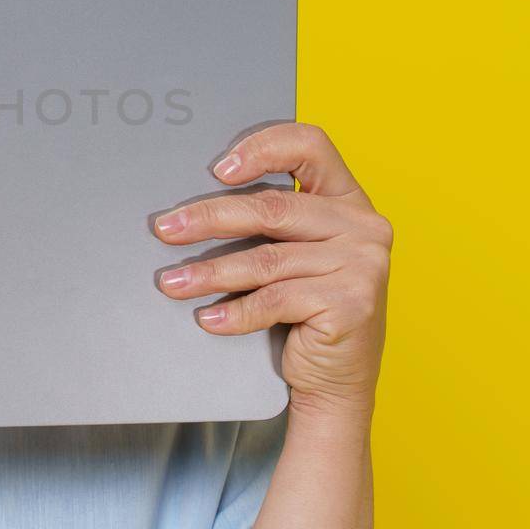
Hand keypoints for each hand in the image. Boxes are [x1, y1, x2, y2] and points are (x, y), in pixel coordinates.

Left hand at [152, 123, 391, 419]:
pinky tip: (208, 319)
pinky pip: (276, 300)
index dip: (261, 148)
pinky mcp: (352, 304)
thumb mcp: (293, 255)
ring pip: (267, 259)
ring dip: (209, 272)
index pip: (309, 145)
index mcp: (349, 199)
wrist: (335, 382)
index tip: (216, 170)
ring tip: (171, 282)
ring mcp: (363, 265)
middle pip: (273, 207)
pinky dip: (235, 312)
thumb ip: (269, 223)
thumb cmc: (305, 312)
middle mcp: (364, 226)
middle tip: (165, 229)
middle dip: (209, 218)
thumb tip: (190, 206)